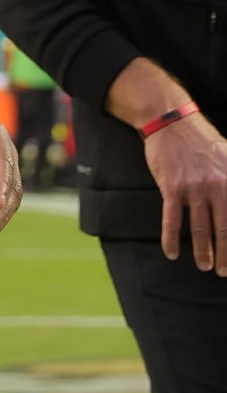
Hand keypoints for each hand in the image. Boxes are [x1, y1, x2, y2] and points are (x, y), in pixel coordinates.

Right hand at [143, 112, 226, 271]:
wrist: (170, 121)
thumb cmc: (202, 139)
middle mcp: (216, 188)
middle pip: (224, 230)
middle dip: (225, 254)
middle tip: (224, 271)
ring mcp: (193, 189)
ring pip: (199, 228)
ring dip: (202, 251)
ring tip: (205, 266)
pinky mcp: (171, 187)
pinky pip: (171, 219)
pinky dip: (170, 239)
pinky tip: (171, 252)